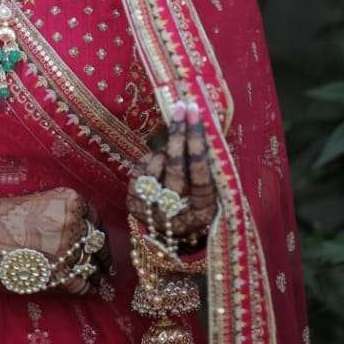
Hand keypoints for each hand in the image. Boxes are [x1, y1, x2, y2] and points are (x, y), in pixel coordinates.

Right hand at [0, 187, 106, 294]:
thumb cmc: (8, 216)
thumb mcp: (43, 201)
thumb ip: (65, 211)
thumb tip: (82, 230)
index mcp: (72, 201)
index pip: (95, 219)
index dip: (100, 233)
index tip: (102, 242)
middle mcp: (74, 223)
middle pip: (97, 242)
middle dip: (103, 255)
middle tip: (107, 265)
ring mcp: (69, 249)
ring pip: (91, 264)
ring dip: (97, 274)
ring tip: (101, 281)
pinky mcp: (60, 272)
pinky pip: (82, 283)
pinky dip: (88, 289)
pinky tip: (91, 291)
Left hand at [127, 99, 216, 245]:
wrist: (170, 236)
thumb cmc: (196, 204)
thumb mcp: (210, 194)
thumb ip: (210, 168)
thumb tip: (206, 128)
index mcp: (202, 213)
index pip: (200, 174)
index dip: (197, 143)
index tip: (195, 115)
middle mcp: (176, 216)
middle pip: (176, 169)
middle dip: (179, 134)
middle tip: (182, 108)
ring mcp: (151, 211)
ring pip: (156, 167)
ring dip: (165, 148)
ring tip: (174, 143)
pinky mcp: (133, 205)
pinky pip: (140, 170)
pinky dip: (151, 158)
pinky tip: (159, 156)